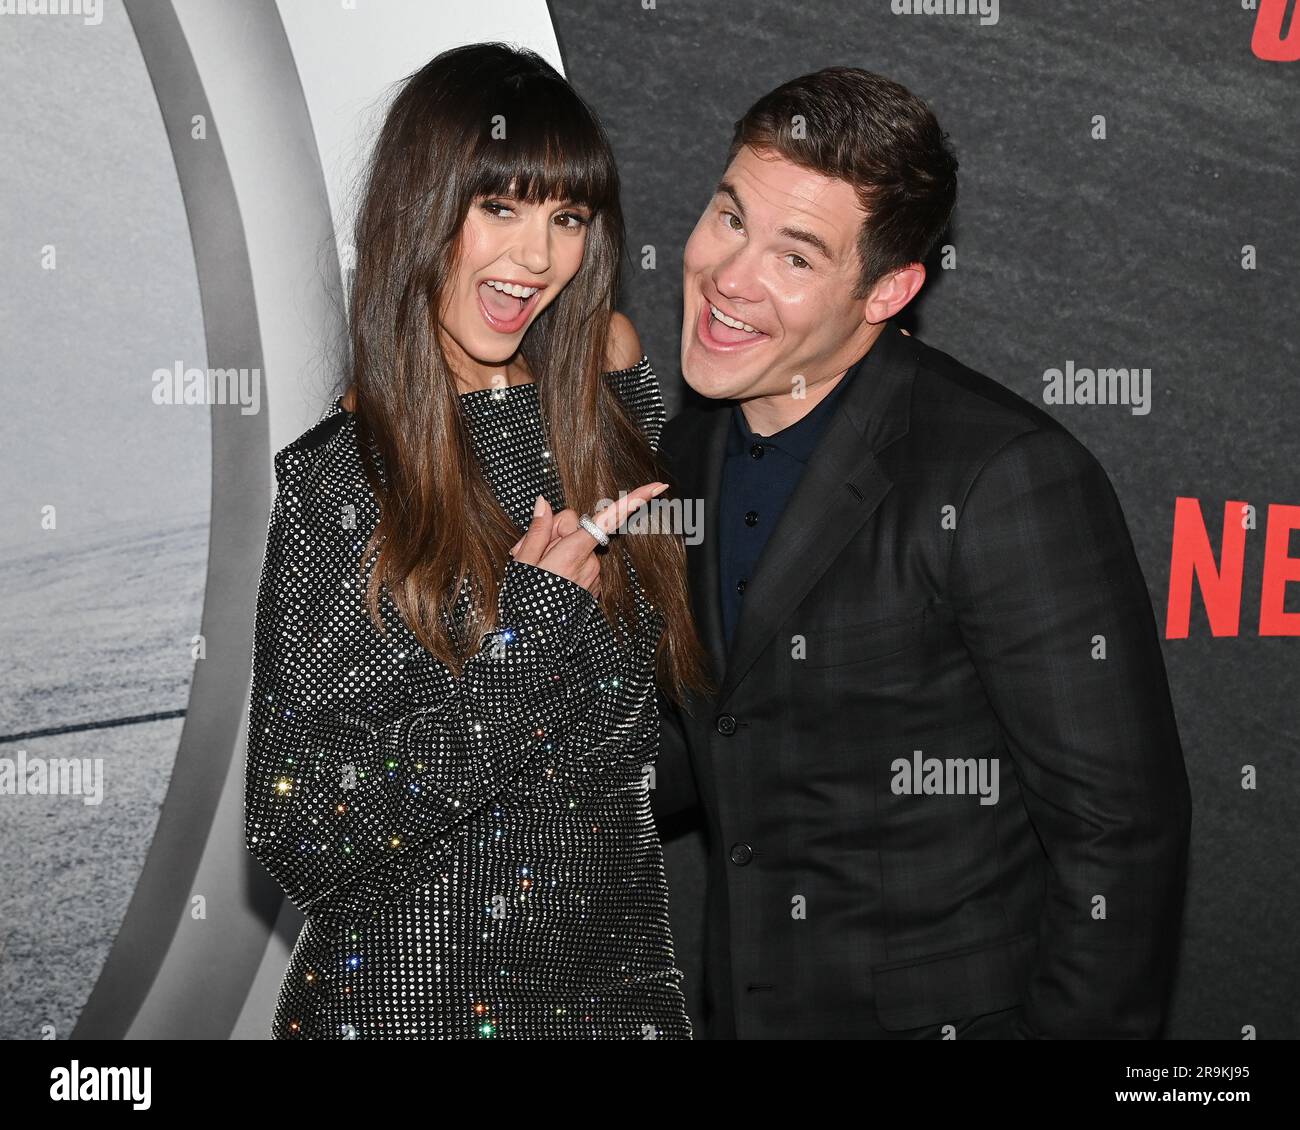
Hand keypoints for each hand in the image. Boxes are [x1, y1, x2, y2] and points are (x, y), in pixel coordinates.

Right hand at [509, 486, 667, 594]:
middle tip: (524, 551)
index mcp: (573, 552)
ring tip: (535, 568)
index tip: (659, 487)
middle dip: (554, 531)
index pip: (609, 518)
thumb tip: (543, 503)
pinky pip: (580, 561)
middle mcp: (590, 562)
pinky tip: (548, 576)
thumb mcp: (523, 561)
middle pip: (577, 526)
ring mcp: (593, 576)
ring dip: (557, 549)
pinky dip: (565, 563)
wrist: (532, 642)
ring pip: (578, 545)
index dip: (636, 500)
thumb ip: (537, 530)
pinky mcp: (592, 586)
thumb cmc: (524, 601)